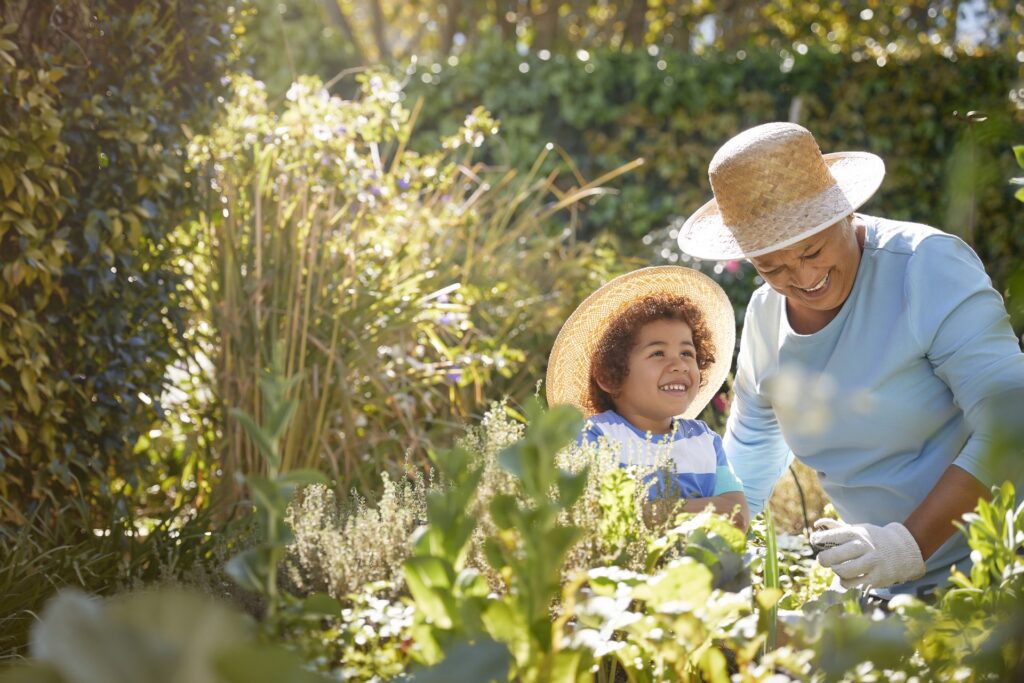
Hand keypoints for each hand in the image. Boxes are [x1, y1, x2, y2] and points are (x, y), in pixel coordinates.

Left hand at [809, 518, 925, 588]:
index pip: (832, 536)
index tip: (815, 541)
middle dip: (824, 559)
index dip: (819, 539)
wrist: (904, 550)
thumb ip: (837, 528)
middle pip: (834, 556)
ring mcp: (871, 564)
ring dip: (836, 571)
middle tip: (823, 560)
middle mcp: (864, 548)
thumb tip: (817, 524)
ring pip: (843, 572)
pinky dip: (845, 583)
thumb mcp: (858, 529)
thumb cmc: (873, 539)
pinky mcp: (877, 578)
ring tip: (837, 568)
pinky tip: (846, 578)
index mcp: (857, 534)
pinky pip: (854, 584)